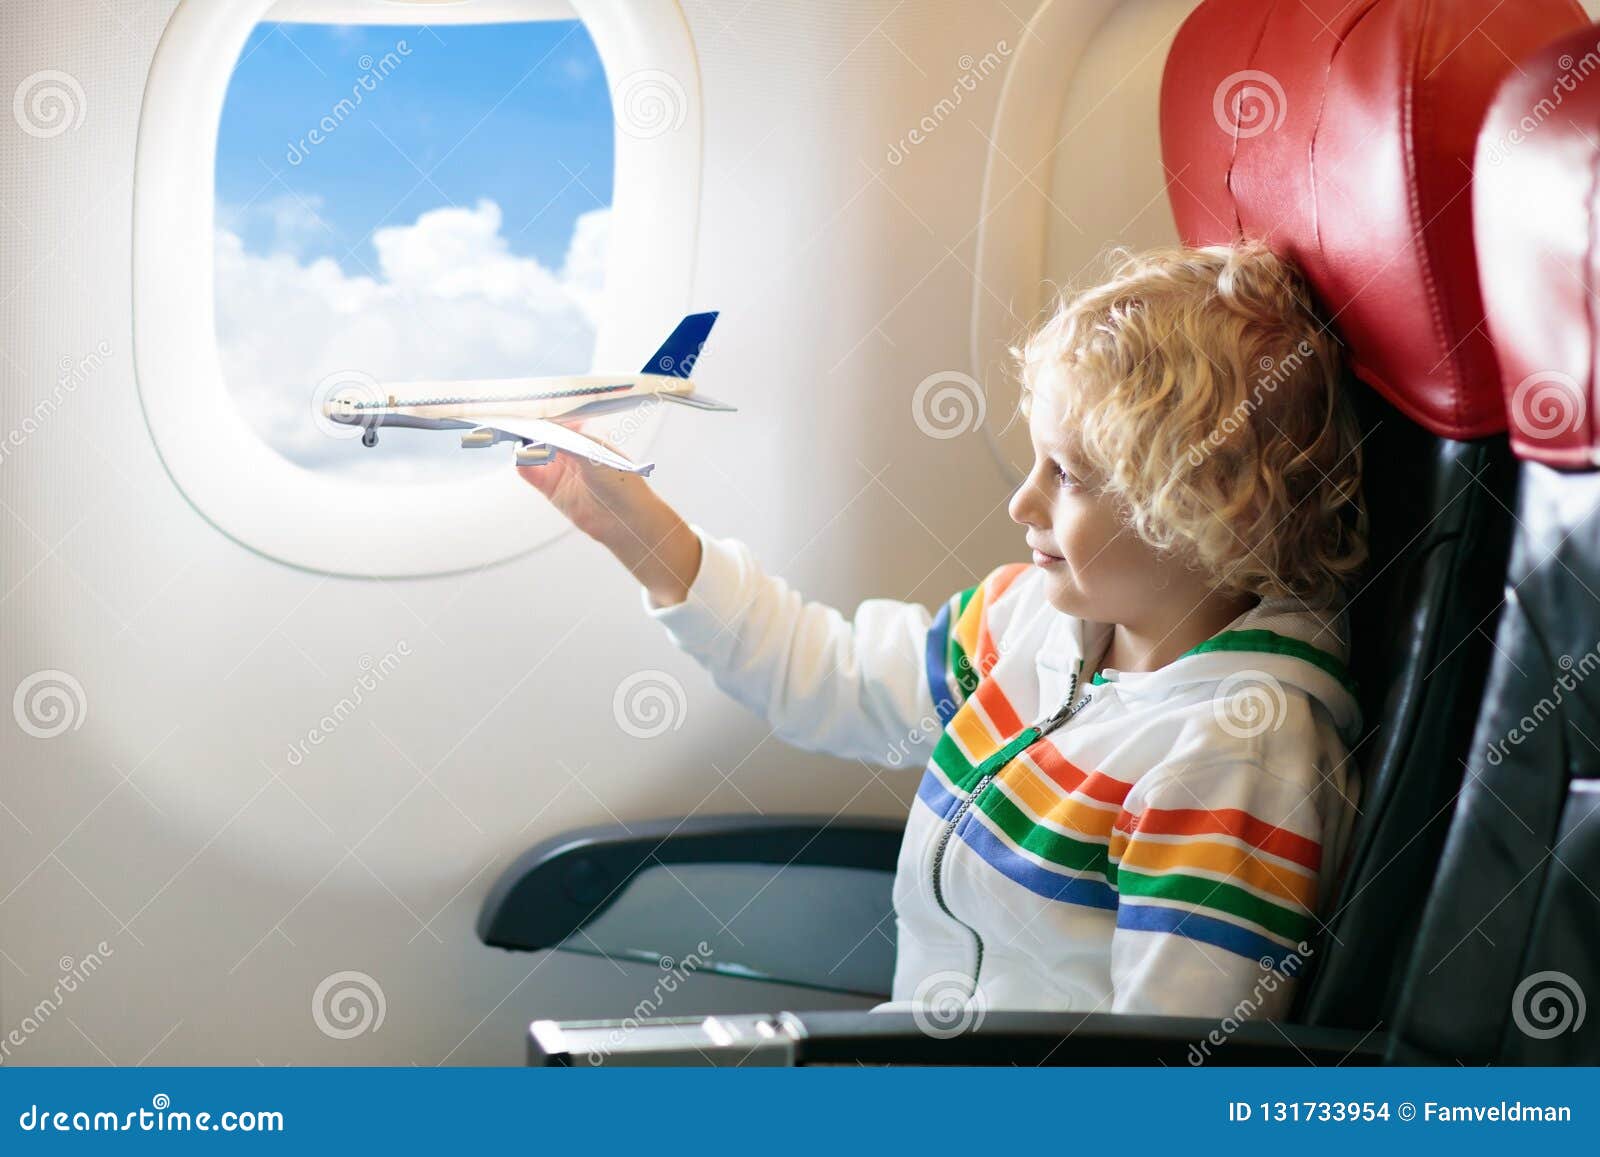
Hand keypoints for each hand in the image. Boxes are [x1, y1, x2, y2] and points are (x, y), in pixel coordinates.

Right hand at [517, 426, 701, 607]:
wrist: (626, 520)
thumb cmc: (622, 483)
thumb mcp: (596, 455)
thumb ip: (568, 443)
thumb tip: (545, 432)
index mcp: (587, 434)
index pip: (560, 418)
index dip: (545, 413)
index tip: (530, 407)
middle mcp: (572, 450)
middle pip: (544, 433)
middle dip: (530, 427)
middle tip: (517, 420)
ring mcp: (561, 468)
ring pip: (535, 452)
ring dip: (524, 444)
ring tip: (516, 437)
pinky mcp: (551, 488)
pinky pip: (531, 473)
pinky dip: (523, 464)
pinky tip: (521, 459)